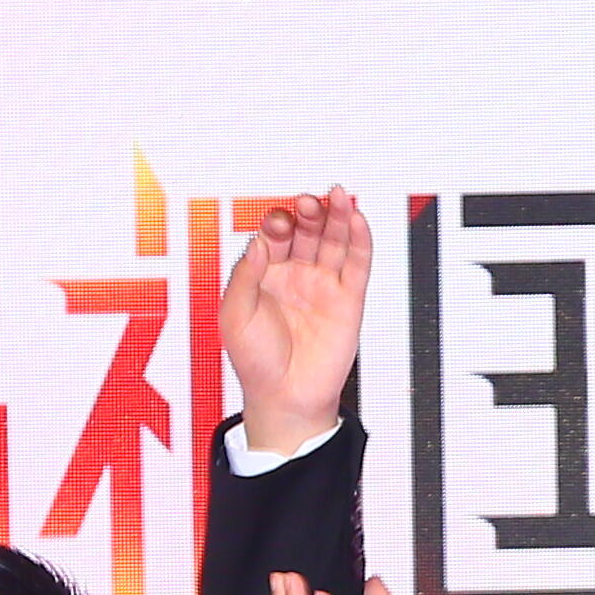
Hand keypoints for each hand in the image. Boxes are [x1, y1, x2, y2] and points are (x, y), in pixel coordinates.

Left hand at [219, 187, 374, 457]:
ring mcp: (324, 285)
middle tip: (309, 203)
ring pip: (334, 239)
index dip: (277, 224)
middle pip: (308, 230)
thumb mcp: (234, 317)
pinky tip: (357, 217)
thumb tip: (257, 242)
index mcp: (266, 274)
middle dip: (309, 213)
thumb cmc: (255, 363)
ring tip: (336, 195)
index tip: (277, 225)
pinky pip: (358, 263)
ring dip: (336, 215)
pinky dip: (360, 238)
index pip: (275, 234)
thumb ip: (244, 277)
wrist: (285, 400)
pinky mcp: (349, 300)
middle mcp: (296, 274)